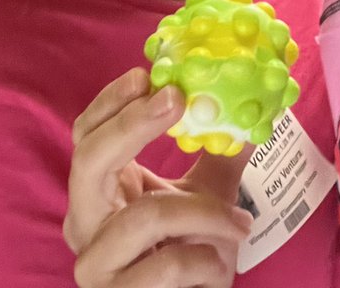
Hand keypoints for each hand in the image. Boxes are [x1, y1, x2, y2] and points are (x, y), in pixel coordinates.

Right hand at [66, 68, 252, 287]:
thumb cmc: (192, 251)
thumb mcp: (205, 196)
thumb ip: (222, 153)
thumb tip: (255, 103)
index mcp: (100, 190)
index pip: (86, 134)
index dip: (111, 103)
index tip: (147, 75)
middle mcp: (84, 223)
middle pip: (88, 160)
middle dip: (132, 125)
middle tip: (177, 100)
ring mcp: (96, 264)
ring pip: (144, 215)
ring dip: (202, 212)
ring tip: (238, 221)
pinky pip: (166, 264)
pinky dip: (204, 257)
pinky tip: (219, 263)